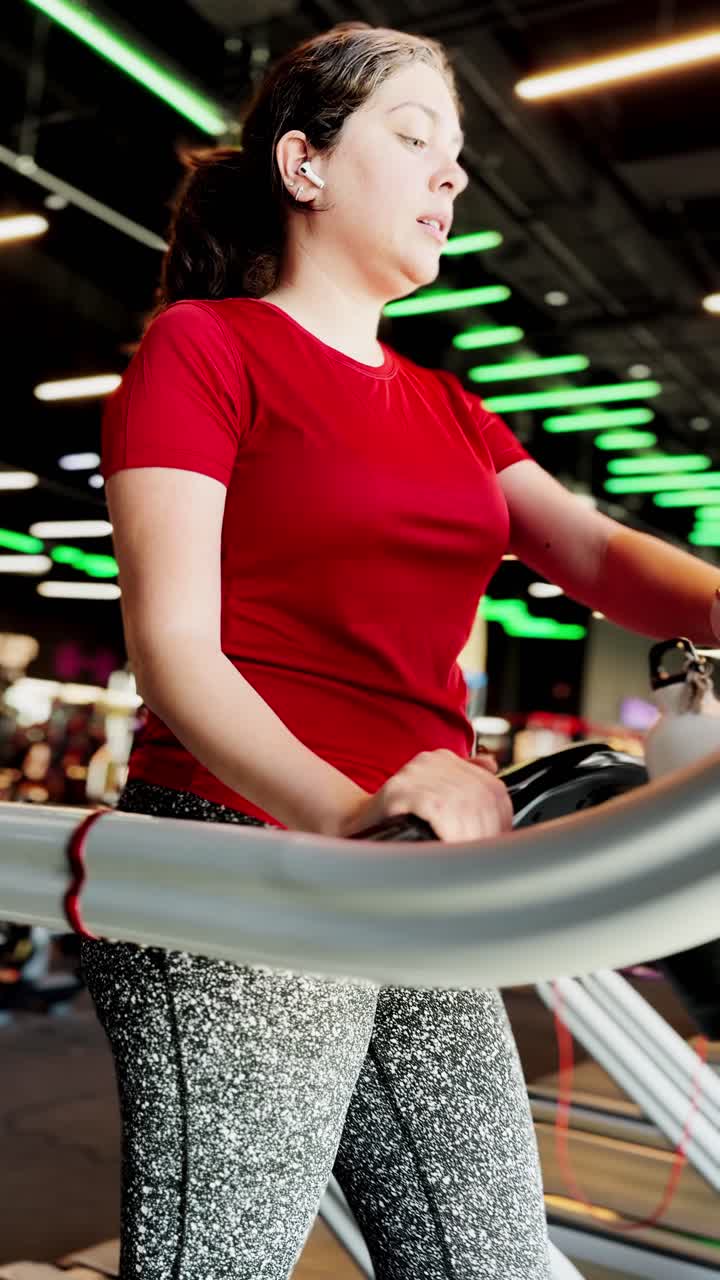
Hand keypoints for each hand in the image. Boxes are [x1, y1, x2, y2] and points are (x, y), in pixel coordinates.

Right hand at [335, 747, 512, 841]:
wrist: (356, 823)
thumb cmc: (400, 816)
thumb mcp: (437, 796)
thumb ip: (465, 779)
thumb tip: (492, 765)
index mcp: (444, 759)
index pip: (492, 786)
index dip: (501, 818)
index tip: (497, 842)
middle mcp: (431, 761)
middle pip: (480, 796)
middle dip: (487, 831)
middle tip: (484, 856)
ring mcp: (413, 775)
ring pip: (462, 804)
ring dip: (469, 835)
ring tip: (467, 856)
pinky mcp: (398, 792)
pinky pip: (437, 808)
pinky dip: (449, 831)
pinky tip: (448, 846)